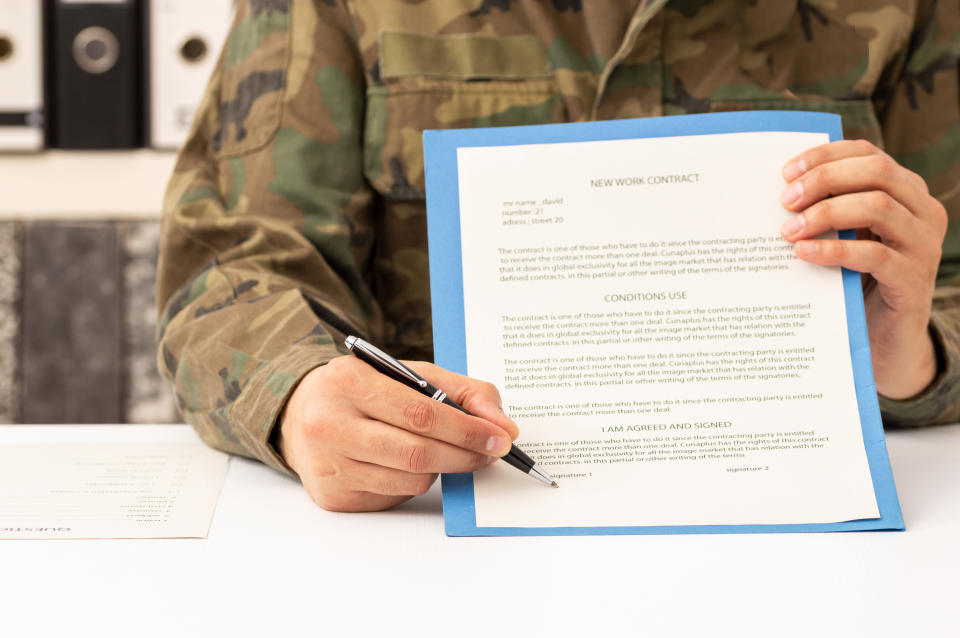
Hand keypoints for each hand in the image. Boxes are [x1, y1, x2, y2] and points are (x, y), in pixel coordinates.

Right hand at [274, 356, 518, 511]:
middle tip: (491, 453)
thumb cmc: (364, 390)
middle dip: (465, 455)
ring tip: (447, 453)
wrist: (300, 413)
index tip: (500, 437)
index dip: (468, 429)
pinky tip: (409, 464)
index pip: (422, 414)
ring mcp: (329, 464)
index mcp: (349, 382)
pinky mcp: (333, 496)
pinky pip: (395, 495)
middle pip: (418, 453)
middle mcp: (330, 424)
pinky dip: (415, 482)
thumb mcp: (408, 374)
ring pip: (411, 480)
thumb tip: (502, 425)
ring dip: (442, 470)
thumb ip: (461, 391)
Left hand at [778, 140, 947, 398]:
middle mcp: (923, 212)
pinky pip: (875, 255)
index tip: (785, 172)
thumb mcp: (844, 237)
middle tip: (785, 201)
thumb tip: (779, 190)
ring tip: (789, 230)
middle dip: (824, 180)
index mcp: (907, 192)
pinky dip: (835, 250)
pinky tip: (804, 254)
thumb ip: (827, 211)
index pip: (869, 154)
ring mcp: (923, 245)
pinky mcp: (913, 280)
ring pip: (879, 207)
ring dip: (827, 214)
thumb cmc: (855, 279)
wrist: (884, 339)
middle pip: (877, 173)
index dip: (826, 156)